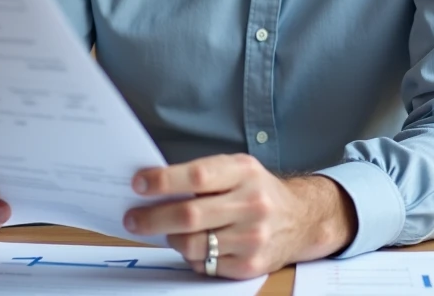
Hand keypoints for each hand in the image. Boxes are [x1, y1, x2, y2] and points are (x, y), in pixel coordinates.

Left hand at [122, 153, 355, 278]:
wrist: (300, 219)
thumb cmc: (257, 190)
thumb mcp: (237, 168)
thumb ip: (203, 175)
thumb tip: (153, 186)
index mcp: (245, 172)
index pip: (197, 177)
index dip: (163, 181)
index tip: (138, 184)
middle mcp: (252, 204)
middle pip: (190, 215)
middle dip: (153, 218)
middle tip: (133, 218)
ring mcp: (252, 237)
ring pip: (193, 244)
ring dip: (170, 239)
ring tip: (163, 232)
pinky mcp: (249, 264)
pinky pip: (204, 264)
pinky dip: (190, 255)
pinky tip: (191, 245)